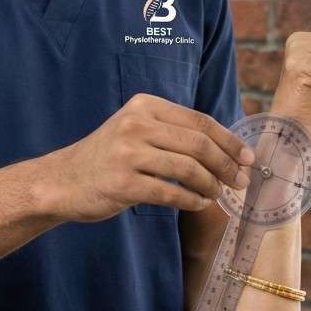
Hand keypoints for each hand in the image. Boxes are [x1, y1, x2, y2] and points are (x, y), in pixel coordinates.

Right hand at [40, 96, 254, 222]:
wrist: (62, 181)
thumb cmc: (108, 158)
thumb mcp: (135, 129)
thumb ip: (172, 131)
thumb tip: (226, 147)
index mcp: (144, 105)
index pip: (199, 120)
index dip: (229, 140)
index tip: (248, 158)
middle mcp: (136, 124)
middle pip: (198, 144)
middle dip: (226, 165)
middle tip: (240, 181)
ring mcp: (127, 154)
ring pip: (188, 169)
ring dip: (211, 185)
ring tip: (217, 194)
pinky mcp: (122, 184)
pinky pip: (170, 193)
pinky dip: (191, 201)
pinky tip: (198, 204)